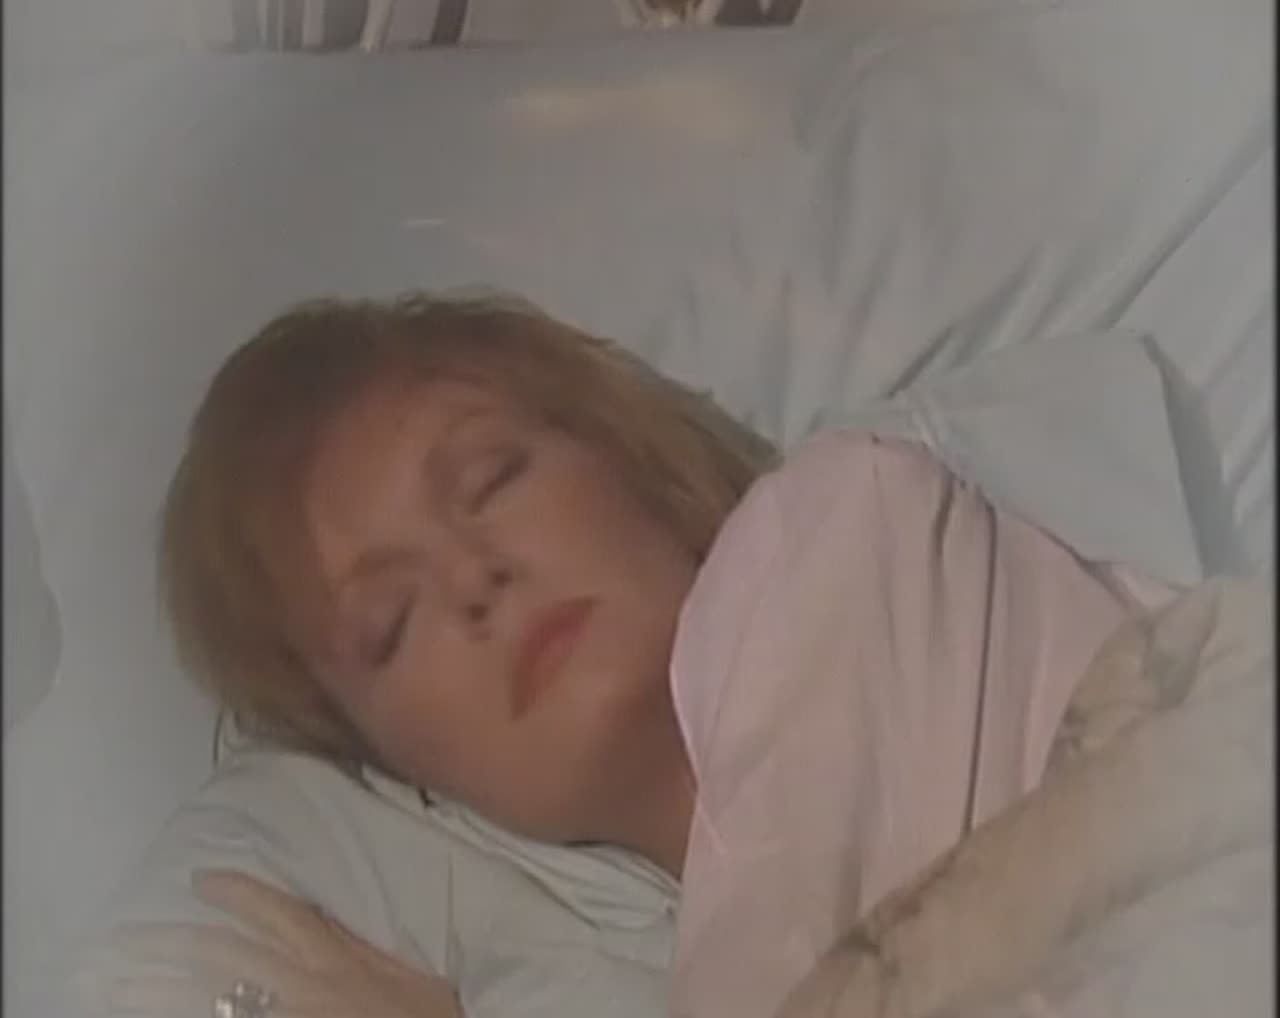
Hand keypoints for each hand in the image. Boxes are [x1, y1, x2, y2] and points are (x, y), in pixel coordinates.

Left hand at [79, 869, 461, 1017]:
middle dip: (169, 948)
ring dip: (158, 993)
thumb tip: (332, 917)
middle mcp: (305, 986)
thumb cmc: (432, 1015)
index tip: (199, 879)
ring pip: (211, 1002)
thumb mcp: (409, 972)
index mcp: (337, 958)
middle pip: (224, 958)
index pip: (279, 913)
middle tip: (118, 942)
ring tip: (113, 986)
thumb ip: (367, 945)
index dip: (238, 893)